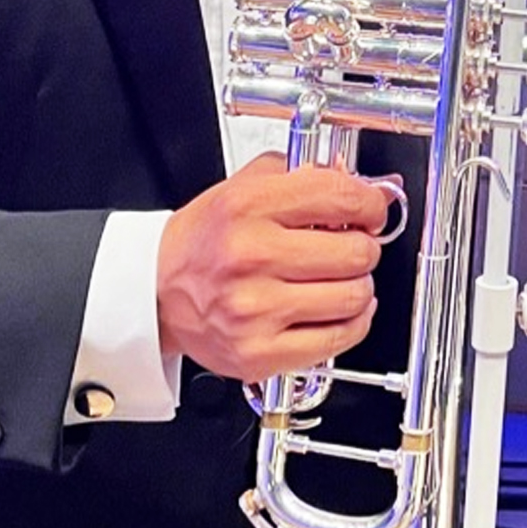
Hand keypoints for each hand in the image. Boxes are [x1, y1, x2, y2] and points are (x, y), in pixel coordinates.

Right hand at [156, 154, 390, 381]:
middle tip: (351, 247)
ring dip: (359, 286)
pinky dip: (353, 322)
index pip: (342, 198)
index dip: (371, 204)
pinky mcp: (259, 353)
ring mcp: (255, 309)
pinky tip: (338, 309)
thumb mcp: (243, 187)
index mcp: (247, 207)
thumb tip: (369, 186)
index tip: (371, 211)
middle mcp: (250, 257)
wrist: (155, 292)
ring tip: (339, 280)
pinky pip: (340, 339)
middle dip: (364, 247)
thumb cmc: (203, 242)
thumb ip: (304, 175)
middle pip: (356, 252)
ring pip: (355, 296)